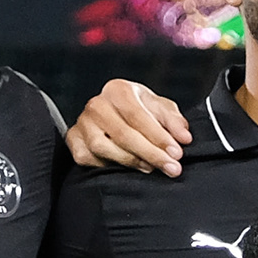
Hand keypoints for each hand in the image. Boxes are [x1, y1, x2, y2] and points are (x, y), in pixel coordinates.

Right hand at [64, 77, 191, 174]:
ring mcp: (82, 123)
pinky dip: (106, 165)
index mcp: (118, 90)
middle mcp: (97, 104)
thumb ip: (173, 121)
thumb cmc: (137, 111)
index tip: (177, 153)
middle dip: (150, 153)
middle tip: (171, 167)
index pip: (138, 116)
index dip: (159, 137)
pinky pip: (88, 158)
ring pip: (104, 148)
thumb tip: (184, 137)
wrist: (112, 115)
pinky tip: (124, 167)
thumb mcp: (159, 110)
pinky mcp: (73, 140)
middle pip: (123, 134)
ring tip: (150, 167)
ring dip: (130, 161)